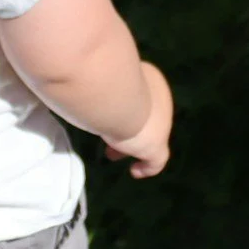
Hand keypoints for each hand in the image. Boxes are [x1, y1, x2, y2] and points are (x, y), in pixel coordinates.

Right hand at [101, 63, 171, 177]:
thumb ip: (102, 81)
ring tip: (111, 154)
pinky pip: (156, 160)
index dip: (126, 108)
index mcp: (152, 81)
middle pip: (145, 117)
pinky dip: (146, 167)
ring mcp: (162, 124)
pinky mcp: (157, 145)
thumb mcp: (105, 76)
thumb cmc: (107, 80)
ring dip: (130, 146)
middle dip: (127, 127)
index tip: (109, 115)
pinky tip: (135, 171)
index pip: (143, 97)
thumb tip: (87, 84)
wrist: (117, 95)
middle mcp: (161, 100)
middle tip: (108, 135)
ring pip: (147, 137)